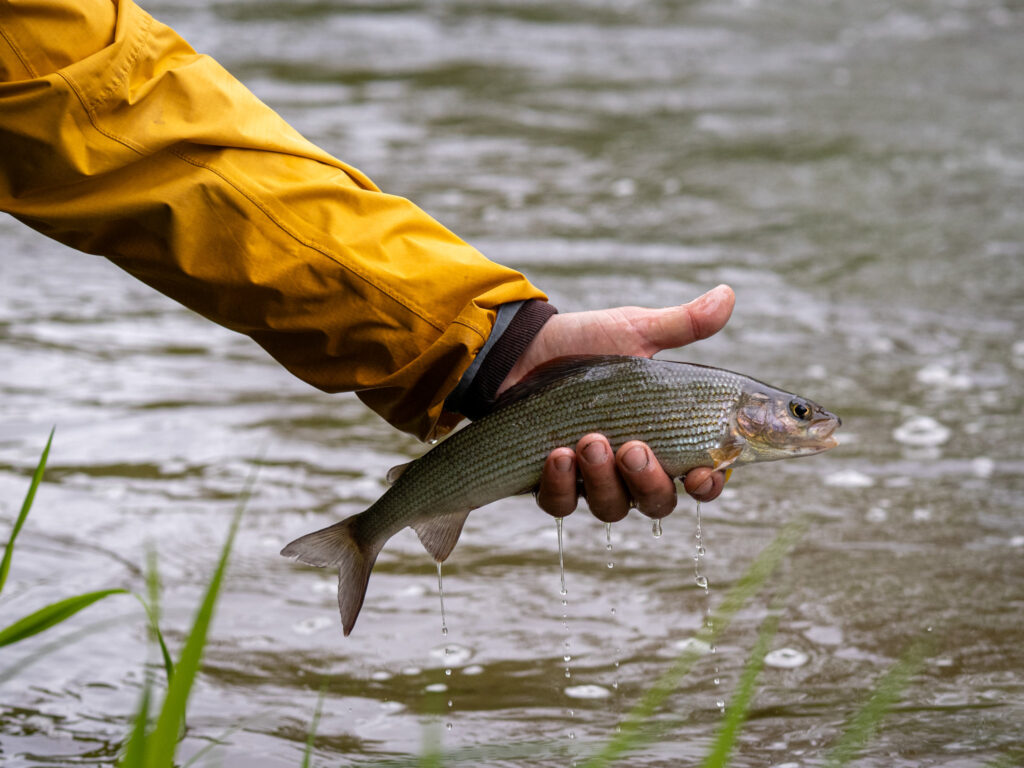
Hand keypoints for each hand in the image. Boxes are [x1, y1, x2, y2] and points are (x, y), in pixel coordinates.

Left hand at [500, 285, 734, 520]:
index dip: (706, 484)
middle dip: (649, 481)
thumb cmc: (584, 343)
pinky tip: (557, 456)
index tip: (700, 474)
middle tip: (633, 447)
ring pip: (611, 507)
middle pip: (656, 502)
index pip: (698, 477)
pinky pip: (560, 504)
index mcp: (662, 437)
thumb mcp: (635, 332)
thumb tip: (727, 295)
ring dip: (604, 480)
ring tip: (589, 440)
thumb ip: (682, 324)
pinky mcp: (549, 482)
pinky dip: (561, 486)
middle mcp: (629, 467)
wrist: (520, 349)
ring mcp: (590, 479)